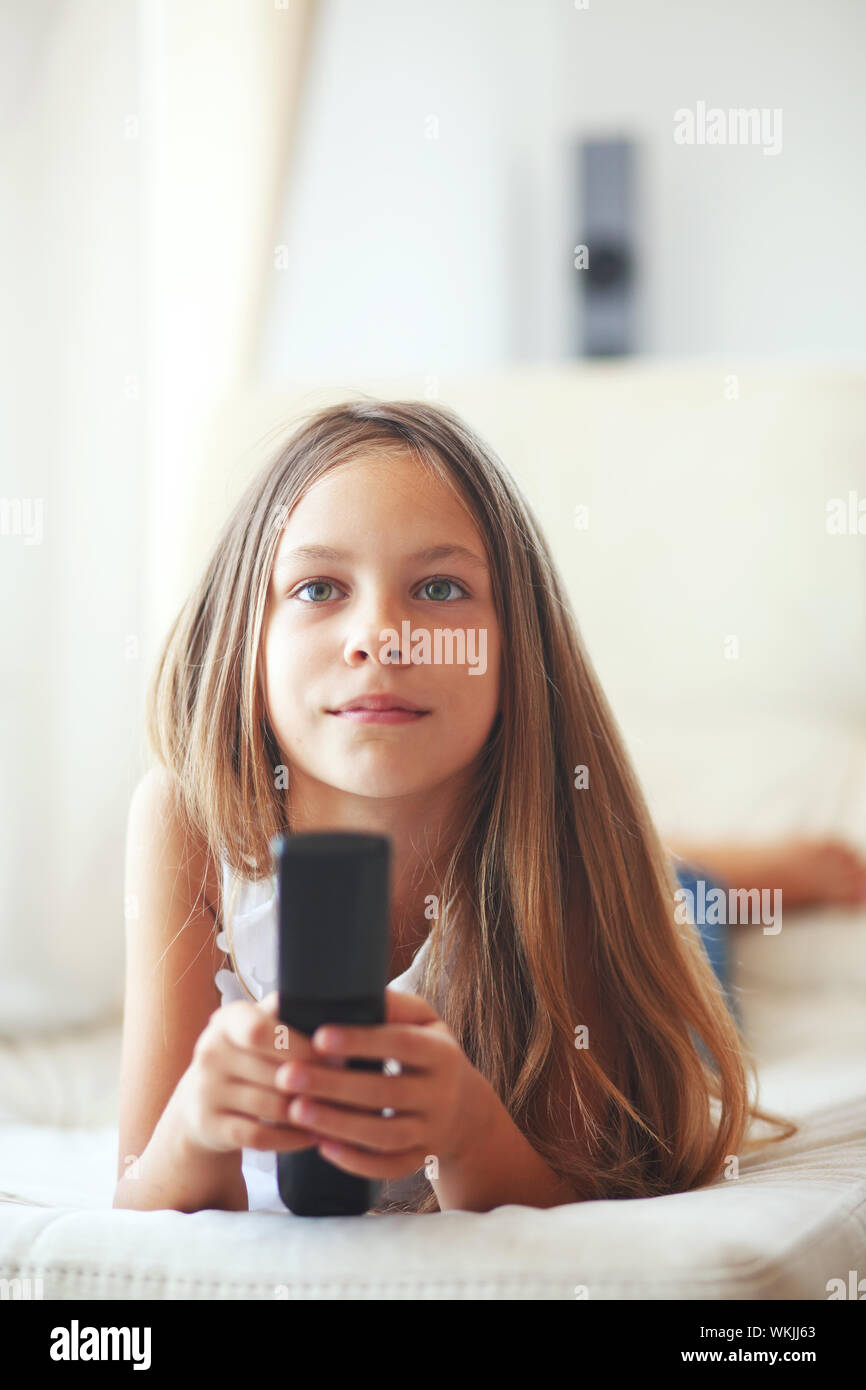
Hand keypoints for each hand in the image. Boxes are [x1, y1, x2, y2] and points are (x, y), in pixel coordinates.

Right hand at [175, 991, 323, 1155]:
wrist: (199, 1102)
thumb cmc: (246, 1057)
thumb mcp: (256, 1026)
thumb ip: (284, 1012)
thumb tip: (329, 997)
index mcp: (227, 1021)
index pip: (259, 1030)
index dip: (300, 1045)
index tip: (334, 1056)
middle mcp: (211, 1052)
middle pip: (272, 1072)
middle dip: (314, 1082)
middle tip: (347, 1089)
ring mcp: (206, 1091)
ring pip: (270, 1107)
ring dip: (308, 1112)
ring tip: (339, 1113)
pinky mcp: (209, 1126)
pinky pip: (259, 1137)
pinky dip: (291, 1138)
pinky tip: (313, 1135)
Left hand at [278, 986, 488, 1182]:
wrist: (466, 1110)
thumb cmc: (428, 1052)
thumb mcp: (425, 1022)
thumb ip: (394, 1006)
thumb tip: (352, 990)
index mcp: (442, 1053)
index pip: (401, 1044)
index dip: (361, 1041)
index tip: (319, 1036)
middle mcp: (441, 1094)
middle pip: (386, 1092)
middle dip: (334, 1085)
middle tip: (287, 1076)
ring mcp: (432, 1131)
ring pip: (385, 1135)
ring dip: (338, 1124)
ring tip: (295, 1111)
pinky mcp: (421, 1160)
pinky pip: (388, 1167)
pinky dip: (356, 1161)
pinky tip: (322, 1146)